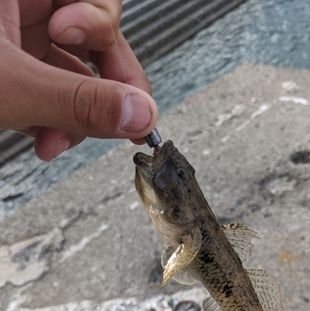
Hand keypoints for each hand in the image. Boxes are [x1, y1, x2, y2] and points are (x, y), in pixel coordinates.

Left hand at [0, 1, 156, 159]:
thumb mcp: (11, 88)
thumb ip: (77, 101)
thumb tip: (141, 114)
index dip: (102, 26)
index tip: (97, 62)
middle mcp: (24, 10)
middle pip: (93, 41)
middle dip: (96, 91)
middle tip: (112, 119)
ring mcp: (19, 41)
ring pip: (74, 75)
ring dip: (73, 119)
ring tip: (54, 142)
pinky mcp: (16, 72)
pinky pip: (53, 94)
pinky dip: (54, 123)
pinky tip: (44, 140)